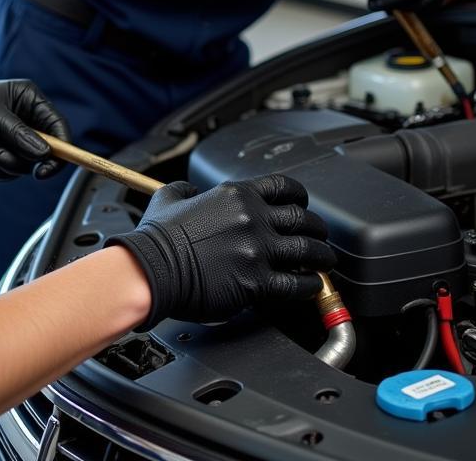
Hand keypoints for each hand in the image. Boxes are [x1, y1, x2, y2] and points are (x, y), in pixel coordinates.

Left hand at [0, 77, 70, 180]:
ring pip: (19, 167)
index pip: (58, 128)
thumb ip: (16, 132)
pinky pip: (1, 173)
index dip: (59, 151)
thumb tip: (43, 153)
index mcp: (30, 101)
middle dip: (14, 159)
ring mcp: (11, 138)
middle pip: (40, 154)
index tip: (44, 170)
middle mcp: (25, 120)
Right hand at [107, 174, 336, 329]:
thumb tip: (192, 191)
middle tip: (318, 238)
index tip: (304, 207)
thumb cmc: (157, 238)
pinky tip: (311, 287)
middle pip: (303, 219)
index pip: (284, 187)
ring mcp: (256, 249)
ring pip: (308, 250)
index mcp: (235, 194)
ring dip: (321, 257)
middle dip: (316, 229)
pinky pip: (297, 284)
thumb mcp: (169, 197)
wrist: (151, 270)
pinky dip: (310, 286)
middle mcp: (252, 217)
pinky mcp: (256, 281)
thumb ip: (187, 190)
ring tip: (324, 263)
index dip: (300, 198)